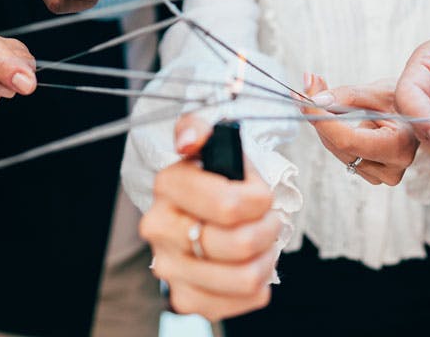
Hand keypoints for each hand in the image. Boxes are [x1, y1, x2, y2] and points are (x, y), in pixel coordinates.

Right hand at [139, 115, 280, 321]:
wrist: (202, 210)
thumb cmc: (216, 176)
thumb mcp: (213, 142)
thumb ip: (200, 128)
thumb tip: (189, 140)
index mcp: (168, 186)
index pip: (227, 205)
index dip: (259, 201)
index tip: (262, 195)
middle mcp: (160, 230)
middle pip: (238, 244)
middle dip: (268, 229)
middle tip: (270, 219)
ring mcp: (170, 268)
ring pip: (244, 277)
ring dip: (267, 257)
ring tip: (264, 241)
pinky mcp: (185, 298)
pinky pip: (242, 301)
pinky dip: (259, 283)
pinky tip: (252, 263)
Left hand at [303, 74, 417, 185]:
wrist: (418, 112)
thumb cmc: (402, 99)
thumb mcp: (376, 91)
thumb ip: (345, 96)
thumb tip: (315, 100)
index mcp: (400, 146)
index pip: (348, 140)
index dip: (322, 120)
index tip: (304, 99)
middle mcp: (392, 168)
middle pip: (339, 146)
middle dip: (319, 116)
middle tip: (310, 85)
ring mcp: (383, 175)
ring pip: (337, 151)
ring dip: (324, 123)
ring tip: (321, 93)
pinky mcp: (373, 174)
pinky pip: (342, 154)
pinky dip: (332, 132)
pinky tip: (332, 113)